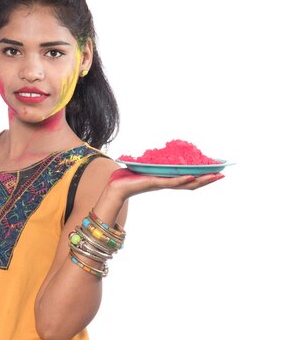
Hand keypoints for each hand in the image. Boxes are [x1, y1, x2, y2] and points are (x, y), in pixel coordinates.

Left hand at [105, 168, 223, 200]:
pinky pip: (171, 182)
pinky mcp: (154, 183)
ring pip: (186, 184)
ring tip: (215, 176)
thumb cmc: (128, 178)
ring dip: (201, 180)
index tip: (217, 171)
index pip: (189, 179)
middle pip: (193, 183)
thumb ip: (154, 161)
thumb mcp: (145, 166)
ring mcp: (163, 184)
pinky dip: (182, 179)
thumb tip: (159, 153)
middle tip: (223, 174)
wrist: (115, 186)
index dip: (203, 176)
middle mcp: (168, 183)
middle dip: (209, 179)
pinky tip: (192, 176)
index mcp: (167, 179)